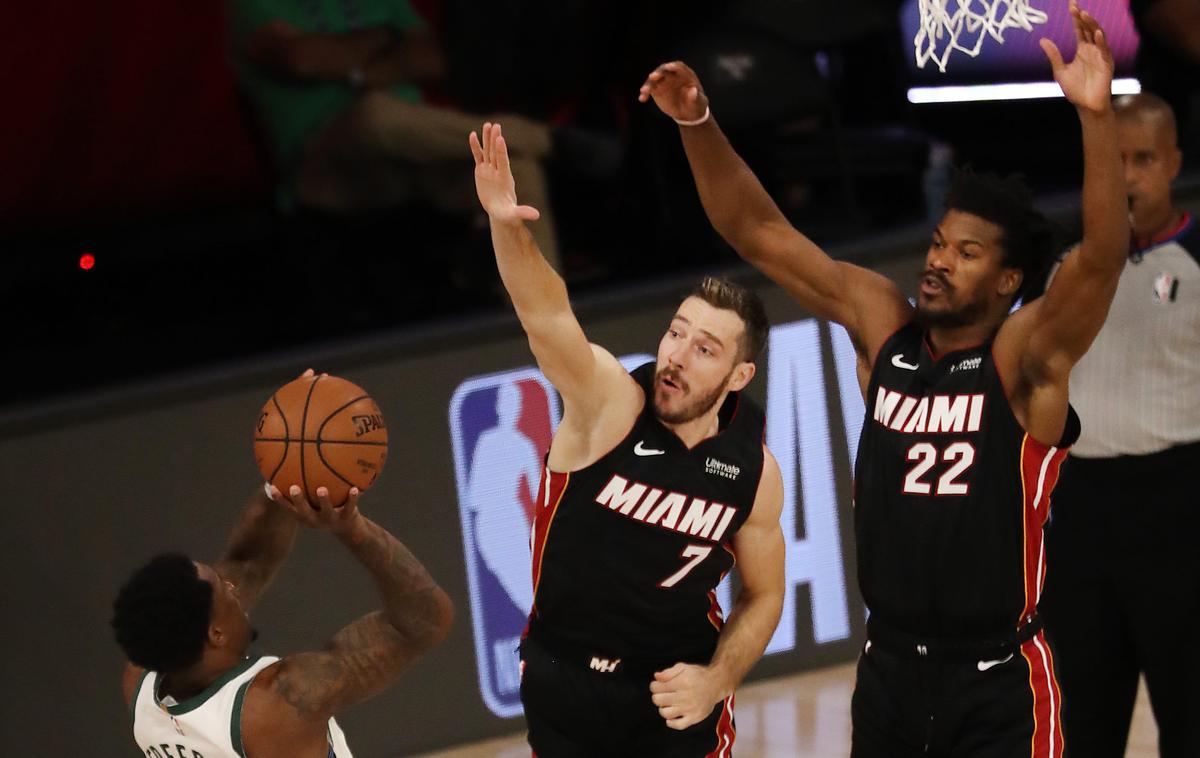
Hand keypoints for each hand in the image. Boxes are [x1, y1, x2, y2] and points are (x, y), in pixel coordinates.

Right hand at [271, 484, 363, 537]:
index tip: (272, 487)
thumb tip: (295, 459)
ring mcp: (331, 519)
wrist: (348, 528)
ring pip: (326, 511)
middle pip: (304, 511)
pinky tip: (354, 488)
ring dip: (324, 501)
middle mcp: (315, 519)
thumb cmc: (327, 508)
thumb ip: (307, 484)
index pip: (289, 507)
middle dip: (298, 500)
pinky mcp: (347, 518)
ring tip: (322, 489)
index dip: (280, 498)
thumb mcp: (316, 501)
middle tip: (294, 488)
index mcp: (305, 515)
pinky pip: (349, 507)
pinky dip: (352, 498)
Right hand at [469, 122, 540, 224]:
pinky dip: (476, 147)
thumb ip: (524, 212)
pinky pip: (478, 156)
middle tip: (495, 126)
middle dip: (495, 140)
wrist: (500, 211)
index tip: (500, 139)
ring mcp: (489, 170)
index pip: (503, 162)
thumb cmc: (507, 214)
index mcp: (505, 179)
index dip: (501, 151)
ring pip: (488, 152)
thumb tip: (537, 216)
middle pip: (496, 153)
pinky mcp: (481, 171)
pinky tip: (473, 135)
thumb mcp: (514, 214)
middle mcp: (498, 171)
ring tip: (487, 124)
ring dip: (487, 139)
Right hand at [638, 61, 708, 123]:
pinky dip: (645, 93)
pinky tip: (642, 98)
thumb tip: (693, 91)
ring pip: (654, 80)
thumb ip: (696, 97)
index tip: (668, 67)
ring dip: (648, 84)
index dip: (673, 66)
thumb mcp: (698, 102)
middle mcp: (672, 75)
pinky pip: (649, 89)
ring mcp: (663, 82)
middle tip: (652, 76)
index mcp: (685, 74)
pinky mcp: (657, 90)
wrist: (688, 113)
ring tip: (644, 91)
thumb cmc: (696, 105)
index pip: (679, 66)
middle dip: (658, 72)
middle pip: (664, 70)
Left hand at [649, 662, 723, 729]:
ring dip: (662, 709)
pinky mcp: (695, 717)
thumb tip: (656, 677)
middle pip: (659, 700)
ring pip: (666, 713)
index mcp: (681, 682)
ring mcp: (690, 708)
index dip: (654, 686)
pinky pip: (678, 725)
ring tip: (667, 704)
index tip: (657, 685)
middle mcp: (685, 696)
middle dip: (657, 696)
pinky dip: (671, 722)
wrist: (717, 684)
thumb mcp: (683, 667)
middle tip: (662, 694)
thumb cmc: (698, 675)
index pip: (657, 687)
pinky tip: (672, 716)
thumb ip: (668, 672)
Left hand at [1039, 0, 1113, 114]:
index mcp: (1082, 49)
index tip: (1071, 4)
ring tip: (1084, 15)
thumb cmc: (1075, 90)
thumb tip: (1042, 39)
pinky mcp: (1107, 64)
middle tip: (1075, 7)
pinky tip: (1097, 34)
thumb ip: (1054, 55)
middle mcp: (1092, 49)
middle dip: (1083, 17)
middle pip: (1089, 28)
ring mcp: (1100, 55)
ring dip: (1092, 25)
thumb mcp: (1060, 71)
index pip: (1079, 29)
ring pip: (1098, 36)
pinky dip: (1101, 42)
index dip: (1075, 17)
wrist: (1086, 106)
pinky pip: (1105, 50)